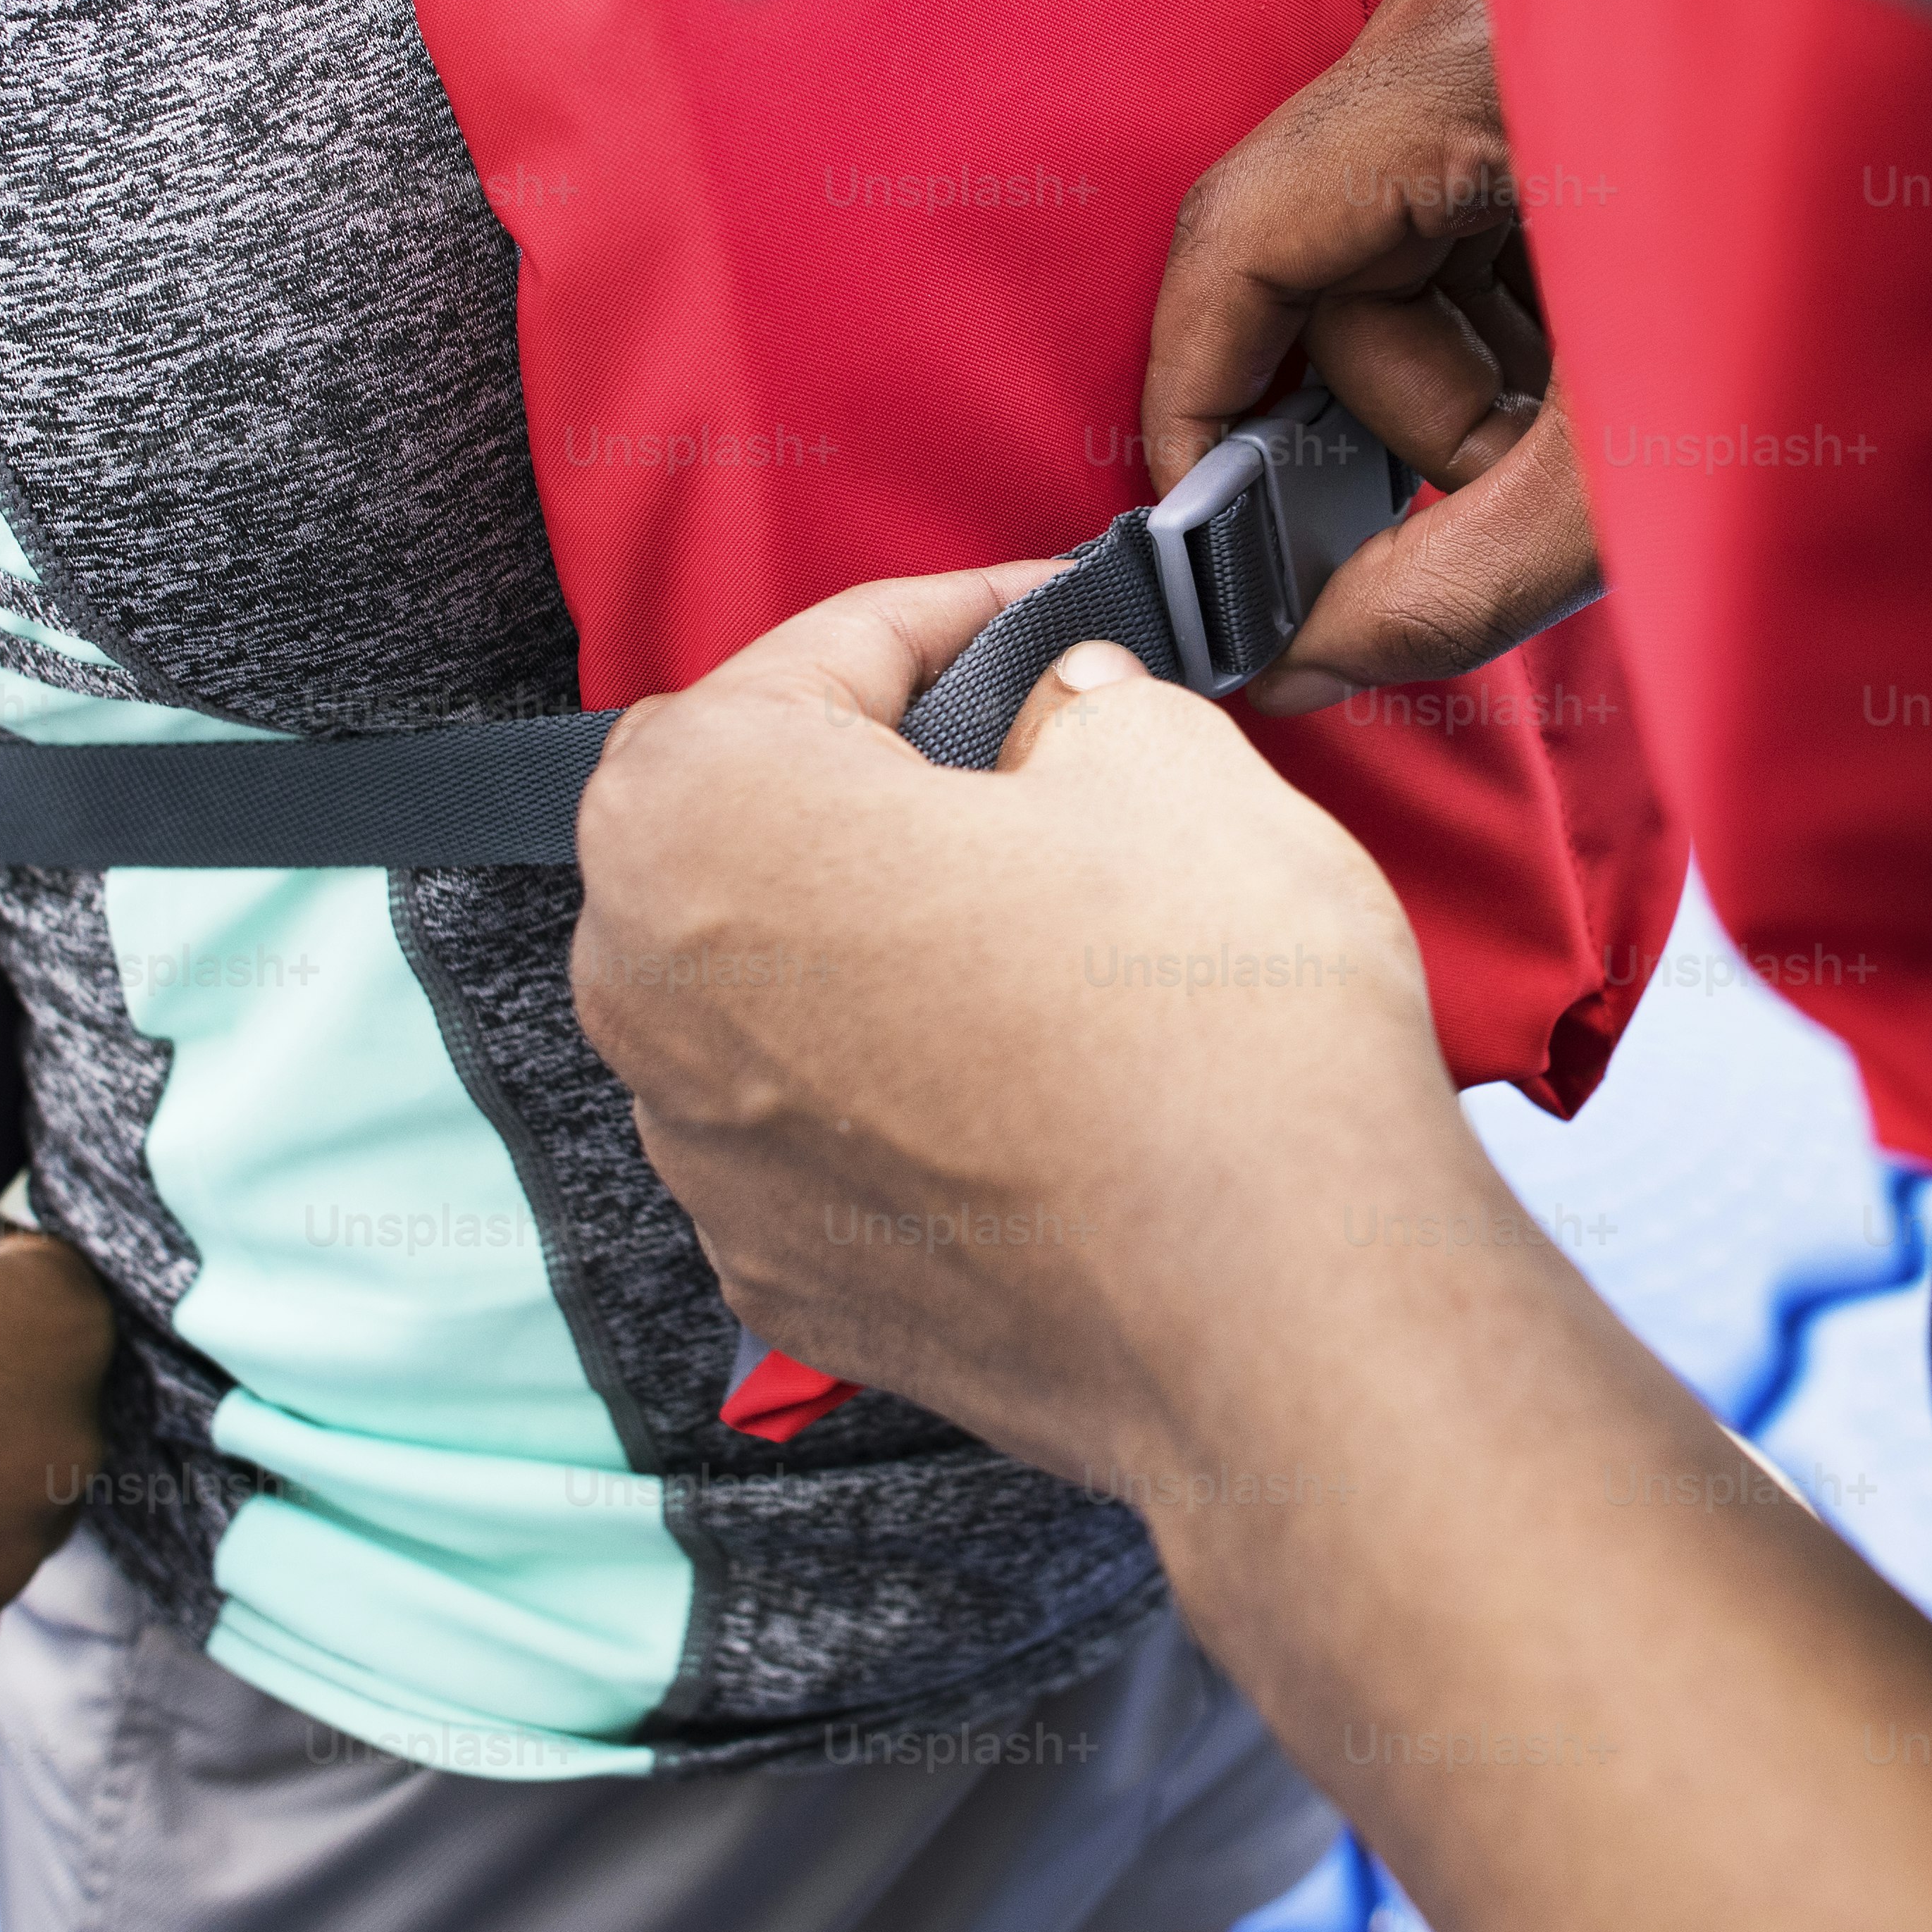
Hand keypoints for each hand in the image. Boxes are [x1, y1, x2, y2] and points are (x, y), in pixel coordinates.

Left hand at [571, 566, 1478, 1482]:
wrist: (1280, 1315)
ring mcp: (706, 1161)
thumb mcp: (1167, 756)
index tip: (1040, 620)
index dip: (958, 616)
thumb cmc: (1208, 1029)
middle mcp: (650, 997)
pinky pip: (824, 1128)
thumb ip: (1079, 702)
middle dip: (889, 779)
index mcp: (699, 821)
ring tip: (1057, 931)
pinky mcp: (788, 1275)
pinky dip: (908, 1085)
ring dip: (889, 939)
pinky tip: (1040, 1076)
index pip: (819, 654)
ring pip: (782, 985)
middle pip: (759, 824)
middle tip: (1042, 761)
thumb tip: (1061, 717)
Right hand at [1148, 0, 1601, 716]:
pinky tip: (1635, 337)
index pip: (1239, 239)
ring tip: (1622, 405)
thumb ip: (1470, 574)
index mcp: (1471, 59)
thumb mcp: (1664, 446)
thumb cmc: (1898, 251)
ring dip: (1492, 358)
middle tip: (1529, 486)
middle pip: (1336, 255)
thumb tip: (1311, 660)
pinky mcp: (1578, 19)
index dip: (1200, 404)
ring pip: (1415, 230)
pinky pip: (1489, 187)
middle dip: (1421, 408)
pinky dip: (1536, 292)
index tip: (1215, 543)